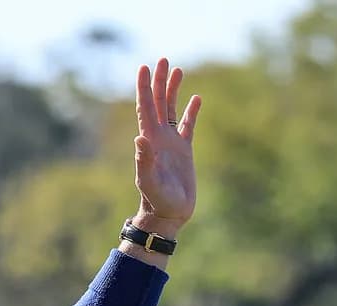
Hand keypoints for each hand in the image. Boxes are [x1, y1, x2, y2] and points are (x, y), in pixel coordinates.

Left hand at [131, 58, 201, 237]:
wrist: (168, 214)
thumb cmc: (157, 201)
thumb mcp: (149, 181)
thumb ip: (143, 161)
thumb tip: (139, 137)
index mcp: (149, 141)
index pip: (145, 108)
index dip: (144, 88)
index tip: (145, 68)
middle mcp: (158, 139)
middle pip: (158, 103)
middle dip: (159, 81)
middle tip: (163, 59)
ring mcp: (171, 143)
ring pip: (172, 110)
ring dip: (173, 90)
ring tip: (177, 69)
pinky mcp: (184, 151)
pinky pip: (188, 125)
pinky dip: (191, 111)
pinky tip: (196, 98)